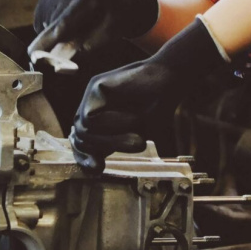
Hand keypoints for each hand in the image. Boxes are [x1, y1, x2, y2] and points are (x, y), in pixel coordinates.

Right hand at [29, 0, 158, 57]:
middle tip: (77, 40)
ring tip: (76, 27)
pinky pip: (40, 20)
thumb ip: (84, 48)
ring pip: (43, 25)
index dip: (48, 39)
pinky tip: (66, 23)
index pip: (64, 23)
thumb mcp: (107, 36)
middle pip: (51, 25)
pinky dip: (49, 27)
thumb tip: (59, 62)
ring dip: (54, 34)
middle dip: (56, 41)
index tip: (34, 54)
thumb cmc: (113, 21)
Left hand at [71, 18, 227, 173]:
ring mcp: (91, 96)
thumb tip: (93, 168)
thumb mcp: (134, 136)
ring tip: (138, 137)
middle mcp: (91, 107)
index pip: (81, 143)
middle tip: (135, 146)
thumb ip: (113, 147)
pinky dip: (112, 124)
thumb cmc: (156, 108)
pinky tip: (132, 117)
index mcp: (99, 121)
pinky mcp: (95, 86)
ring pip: (84, 131)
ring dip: (113, 139)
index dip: (84, 159)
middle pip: (80, 139)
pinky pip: (90, 117)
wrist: (170, 80)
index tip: (98, 169)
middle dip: (104, 148)